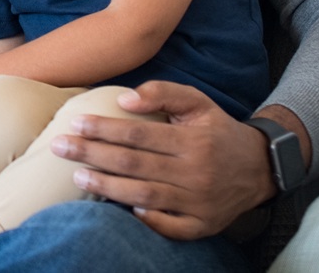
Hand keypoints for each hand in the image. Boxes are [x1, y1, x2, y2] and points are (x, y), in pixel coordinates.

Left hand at [50, 81, 278, 238]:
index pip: (138, 134)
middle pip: (134, 164)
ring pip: (145, 196)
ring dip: (106, 187)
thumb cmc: (216, 130)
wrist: (260, 168)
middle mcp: (197, 172)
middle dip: (92, 155)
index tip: (75, 123)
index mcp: (193, 140)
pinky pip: (170, 227)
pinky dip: (146, 220)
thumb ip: (162, 92)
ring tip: (77, 176)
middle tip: (59, 147)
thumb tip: (124, 99)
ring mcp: (200, 202)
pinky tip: (120, 209)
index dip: (104, 129)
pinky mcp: (204, 225)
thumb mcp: (197, 101)